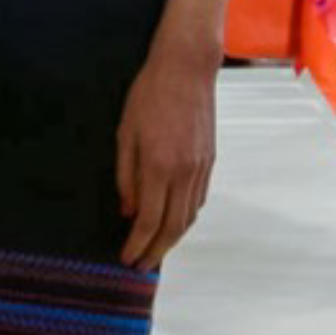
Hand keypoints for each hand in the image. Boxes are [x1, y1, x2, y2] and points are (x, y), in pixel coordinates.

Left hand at [116, 36, 217, 269]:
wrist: (187, 68)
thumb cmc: (150, 94)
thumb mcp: (125, 134)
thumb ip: (125, 176)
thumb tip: (127, 211)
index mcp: (159, 166)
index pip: (149, 221)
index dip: (137, 245)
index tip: (127, 259)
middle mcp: (184, 172)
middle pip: (173, 228)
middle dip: (157, 252)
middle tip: (141, 266)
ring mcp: (201, 167)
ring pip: (189, 217)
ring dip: (172, 239)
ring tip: (155, 250)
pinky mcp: (210, 160)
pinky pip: (199, 200)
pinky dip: (186, 217)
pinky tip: (174, 222)